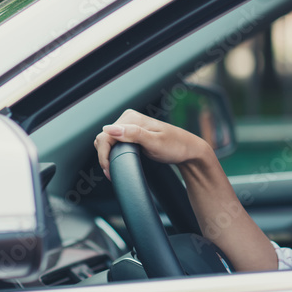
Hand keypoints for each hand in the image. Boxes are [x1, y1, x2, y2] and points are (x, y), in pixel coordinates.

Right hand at [93, 109, 209, 177]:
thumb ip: (133, 134)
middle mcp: (129, 119)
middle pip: (103, 138)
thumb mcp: (154, 142)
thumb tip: (109, 129)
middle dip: (104, 157)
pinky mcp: (132, 133)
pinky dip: (113, 153)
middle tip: (111, 173)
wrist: (188, 150)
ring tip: (114, 169)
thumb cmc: (175, 146)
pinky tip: (119, 161)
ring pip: (107, 140)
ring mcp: (130, 125)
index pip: (105, 135)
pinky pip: (114, 142)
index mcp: (131, 118)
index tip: (109, 171)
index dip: (104, 155)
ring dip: (107, 155)